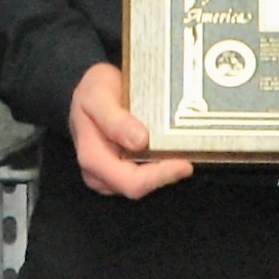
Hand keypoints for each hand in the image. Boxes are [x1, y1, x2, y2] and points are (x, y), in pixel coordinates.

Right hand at [67, 63, 193, 199]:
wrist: (89, 92)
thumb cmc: (92, 92)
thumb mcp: (97, 96)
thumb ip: (114, 119)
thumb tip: (139, 141)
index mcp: (92, 158)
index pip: (129, 182)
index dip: (159, 176)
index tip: (184, 163)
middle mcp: (100, 175)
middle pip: (140, 187)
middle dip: (166, 173)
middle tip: (190, 154)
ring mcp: (111, 177)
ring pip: (145, 183)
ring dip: (165, 169)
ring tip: (183, 149)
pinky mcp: (123, 172)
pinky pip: (146, 175)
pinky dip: (161, 164)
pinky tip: (173, 149)